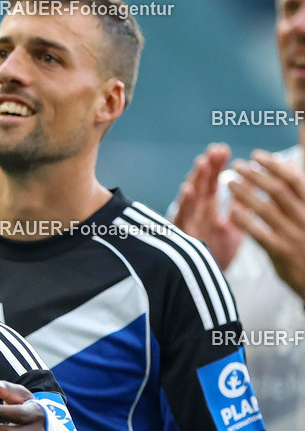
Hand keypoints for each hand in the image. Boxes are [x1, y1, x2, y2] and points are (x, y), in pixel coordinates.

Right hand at [174, 142, 242, 269]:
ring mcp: (188, 223)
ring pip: (190, 197)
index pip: (212, 183)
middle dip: (207, 167)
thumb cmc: (216, 253)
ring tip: (202, 163)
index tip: (223, 150)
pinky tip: (187, 191)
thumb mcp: (233, 227)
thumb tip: (250, 185)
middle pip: (201, 185)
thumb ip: (239, 207)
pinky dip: (184, 204)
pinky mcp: (181, 235)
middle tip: (215, 150)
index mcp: (208, 209)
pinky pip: (181, 217)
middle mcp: (196, 213)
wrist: (204, 280)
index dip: (216, 167)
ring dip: (195, 180)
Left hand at [229, 150, 304, 299]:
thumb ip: (299, 191)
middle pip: (278, 190)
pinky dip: (245, 220)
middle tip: (236, 165)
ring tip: (229, 182)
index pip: (294, 179)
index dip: (274, 165)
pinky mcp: (281, 251)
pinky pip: (259, 233)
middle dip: (255, 175)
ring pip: (266, 209)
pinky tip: (232, 210)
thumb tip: (289, 163)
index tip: (257, 155)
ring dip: (245, 193)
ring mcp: (293, 235)